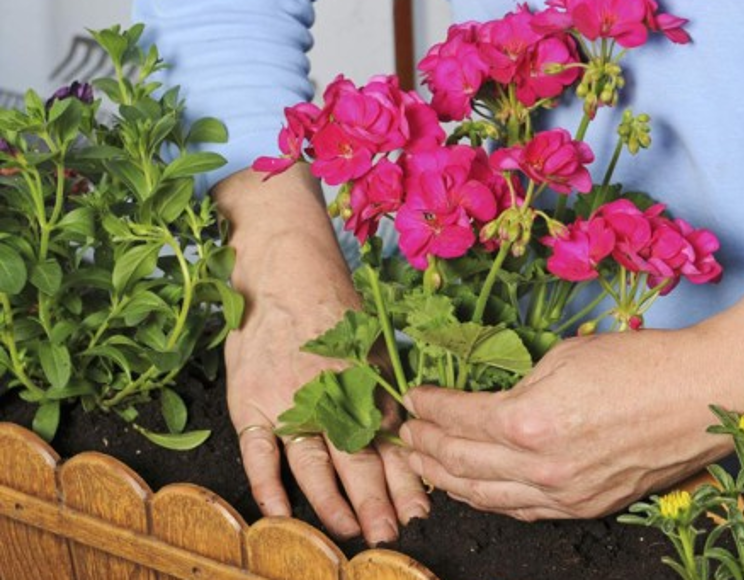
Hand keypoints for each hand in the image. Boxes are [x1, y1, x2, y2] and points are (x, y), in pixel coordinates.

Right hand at [215, 167, 428, 542]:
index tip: (417, 513)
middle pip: (358, 463)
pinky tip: (281, 514)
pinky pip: (260, 453)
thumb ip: (384, 395)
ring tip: (347, 533)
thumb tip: (407, 439)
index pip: (390, 446)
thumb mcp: (372, 349)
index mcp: (366, 386)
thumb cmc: (333, 310)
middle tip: (387, 536)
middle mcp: (334, 398)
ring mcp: (291, 402)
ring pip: (315, 466)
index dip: (405, 483)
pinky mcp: (253, 402)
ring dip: (333, 505)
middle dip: (376, 505)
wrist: (285, 272)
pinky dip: (269, 486)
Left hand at [399, 285, 743, 520]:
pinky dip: (489, 500)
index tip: (411, 398)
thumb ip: (518, 383)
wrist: (705, 394)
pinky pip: (521, 510)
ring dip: (448, 480)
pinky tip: (475, 489)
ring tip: (425, 466)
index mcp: (528, 421)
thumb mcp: (565, 355)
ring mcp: (562, 494)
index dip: (426, 407)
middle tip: (406, 434)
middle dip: (424, 447)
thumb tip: (490, 395)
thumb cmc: (640, 363)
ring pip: (485, 496)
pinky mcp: (584, 506)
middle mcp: (538, 467)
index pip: (455, 418)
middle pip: (459, 462)